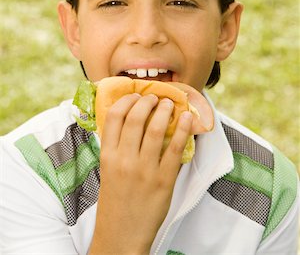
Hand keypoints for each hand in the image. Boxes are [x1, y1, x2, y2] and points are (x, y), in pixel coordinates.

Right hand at [89, 93, 193, 254]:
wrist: (121, 235)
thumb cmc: (115, 201)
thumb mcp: (107, 171)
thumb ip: (116, 147)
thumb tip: (132, 119)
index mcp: (107, 156)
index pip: (114, 116)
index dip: (127, 100)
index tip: (135, 96)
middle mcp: (124, 160)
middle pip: (136, 117)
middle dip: (148, 101)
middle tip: (155, 97)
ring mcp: (145, 170)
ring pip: (157, 129)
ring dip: (165, 110)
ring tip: (170, 104)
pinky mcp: (164, 180)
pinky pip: (175, 148)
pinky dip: (183, 129)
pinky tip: (187, 118)